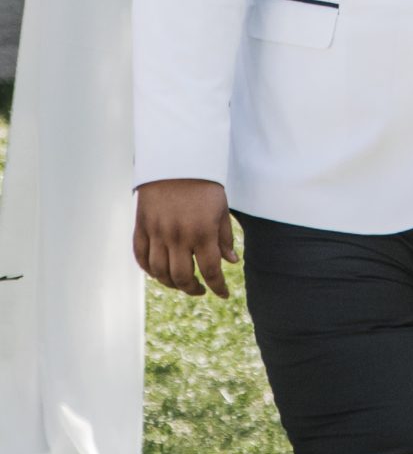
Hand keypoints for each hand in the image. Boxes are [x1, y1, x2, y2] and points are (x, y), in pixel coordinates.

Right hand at [133, 180, 236, 297]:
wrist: (175, 160)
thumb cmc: (204, 184)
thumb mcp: (221, 209)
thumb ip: (224, 238)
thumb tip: (230, 262)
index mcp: (203, 232)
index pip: (210, 271)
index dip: (217, 287)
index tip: (222, 293)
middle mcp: (178, 236)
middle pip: (182, 277)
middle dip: (193, 289)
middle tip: (200, 290)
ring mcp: (157, 232)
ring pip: (159, 272)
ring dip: (170, 283)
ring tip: (181, 283)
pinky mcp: (141, 226)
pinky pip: (141, 257)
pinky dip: (149, 270)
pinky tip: (158, 273)